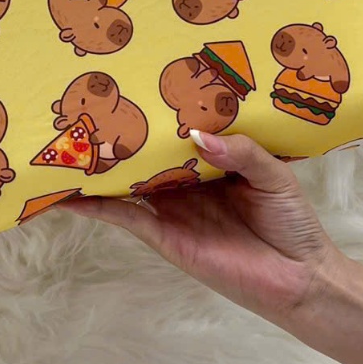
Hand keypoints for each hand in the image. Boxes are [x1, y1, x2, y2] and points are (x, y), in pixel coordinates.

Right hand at [59, 132, 344, 323]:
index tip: (132, 85)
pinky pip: (124, 218)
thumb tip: (194, 135)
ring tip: (63, 145)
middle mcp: (183, 184)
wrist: (300, 278)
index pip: (175, 132)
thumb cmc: (292, 221)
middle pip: (143, 154)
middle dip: (116, 135)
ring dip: (97, 169)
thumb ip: (239, 150)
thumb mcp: (273, 173)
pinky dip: (96, 207)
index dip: (155, 112)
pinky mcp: (163, 236)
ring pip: (125, 183)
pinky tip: (68, 196)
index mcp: (208, 162)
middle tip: (83, 107)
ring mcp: (170, 210)